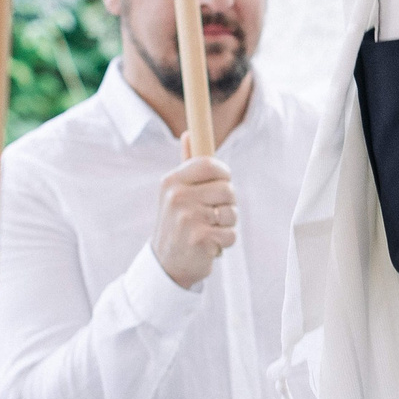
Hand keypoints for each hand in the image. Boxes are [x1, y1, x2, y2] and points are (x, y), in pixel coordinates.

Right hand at [152, 156, 236, 289]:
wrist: (166, 264)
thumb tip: (188, 134)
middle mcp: (178, 197)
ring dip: (227, 225)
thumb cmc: (177, 224)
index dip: (223, 174)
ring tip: (209, 230)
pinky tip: (209, 245)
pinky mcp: (200, 238)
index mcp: (172, 181)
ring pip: (232, 213)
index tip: (222, 183)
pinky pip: (231, 234)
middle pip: (228, 189)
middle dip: (227, 205)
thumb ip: (186, 164)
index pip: (210, 164)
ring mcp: (188, 217)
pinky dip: (225, 242)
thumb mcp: (174, 192)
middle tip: (211, 216)